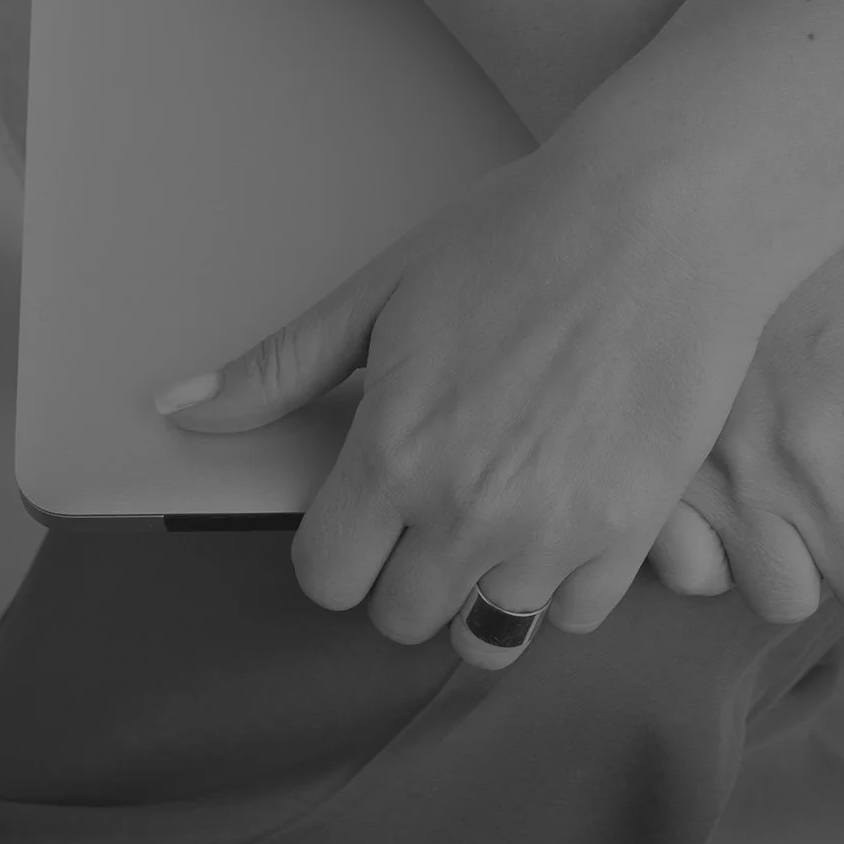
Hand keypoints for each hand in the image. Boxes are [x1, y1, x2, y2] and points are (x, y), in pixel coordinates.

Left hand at [151, 137, 796, 669]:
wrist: (666, 213)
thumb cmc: (525, 231)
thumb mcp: (383, 289)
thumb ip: (280, 368)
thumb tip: (178, 411)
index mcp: (393, 453)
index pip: (327, 578)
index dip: (338, 545)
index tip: (365, 510)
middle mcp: (467, 511)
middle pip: (401, 615)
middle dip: (406, 568)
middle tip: (439, 501)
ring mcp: (555, 530)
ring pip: (489, 630)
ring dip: (485, 583)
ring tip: (507, 510)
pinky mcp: (634, 530)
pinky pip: (576, 613)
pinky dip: (566, 579)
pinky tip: (569, 510)